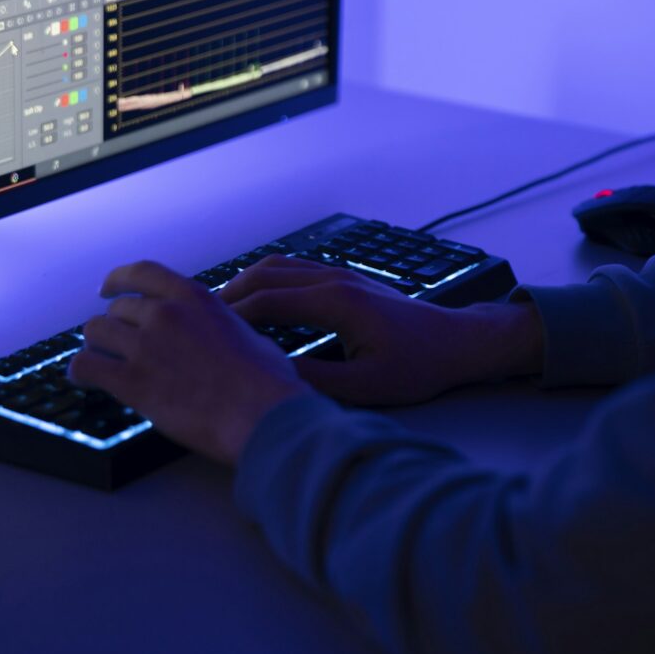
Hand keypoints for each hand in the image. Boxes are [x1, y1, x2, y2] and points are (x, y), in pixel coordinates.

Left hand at [68, 261, 311, 464]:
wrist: (262, 416)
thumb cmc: (268, 383)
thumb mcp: (248, 334)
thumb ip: (220, 326)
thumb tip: (219, 335)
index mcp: (194, 298)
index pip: (143, 273)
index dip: (118, 278)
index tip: (107, 288)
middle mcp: (165, 314)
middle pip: (118, 309)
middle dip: (115, 325)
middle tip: (116, 343)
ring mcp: (145, 346)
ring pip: (96, 332)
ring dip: (96, 345)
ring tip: (99, 359)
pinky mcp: (131, 381)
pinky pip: (86, 366)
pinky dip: (80, 371)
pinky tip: (83, 378)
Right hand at [221, 255, 543, 405]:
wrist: (456, 341)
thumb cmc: (418, 366)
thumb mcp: (368, 387)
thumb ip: (318, 383)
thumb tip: (273, 379)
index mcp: (337, 303)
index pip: (267, 302)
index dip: (231, 318)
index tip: (203, 336)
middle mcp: (334, 279)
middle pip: (264, 276)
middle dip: (227, 296)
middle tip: (198, 321)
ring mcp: (340, 274)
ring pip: (277, 266)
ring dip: (245, 284)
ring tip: (218, 311)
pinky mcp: (346, 278)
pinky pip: (293, 269)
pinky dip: (265, 281)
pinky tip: (255, 301)